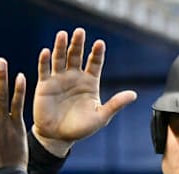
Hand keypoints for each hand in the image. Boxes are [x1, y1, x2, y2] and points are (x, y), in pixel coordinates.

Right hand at [33, 27, 136, 156]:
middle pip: (76, 55)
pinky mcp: (44, 85)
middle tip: (80, 32)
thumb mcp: (100, 117)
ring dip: (61, 46)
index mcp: (90, 82)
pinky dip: (45, 60)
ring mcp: (59, 79)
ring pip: (60, 58)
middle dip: (78, 44)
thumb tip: (134, 94)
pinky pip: (44, 70)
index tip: (99, 43)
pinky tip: (46, 52)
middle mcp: (75, 77)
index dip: (97, 53)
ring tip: (62, 35)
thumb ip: (115, 104)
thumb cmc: (80, 129)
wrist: (58, 138)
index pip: (94, 63)